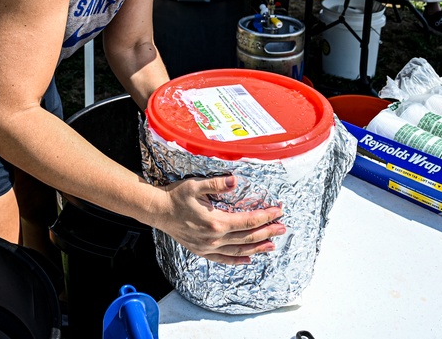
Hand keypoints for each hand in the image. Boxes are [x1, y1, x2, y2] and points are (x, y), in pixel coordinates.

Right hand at [152, 175, 285, 264]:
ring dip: (257, 248)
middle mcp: (214, 238)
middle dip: (267, 232)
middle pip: (247, 237)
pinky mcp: (202, 251)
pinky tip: (248, 259)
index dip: (265, 216)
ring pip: (239, 250)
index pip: (248, 221)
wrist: (158, 211)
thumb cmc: (176, 197)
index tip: (278, 211)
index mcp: (216, 222)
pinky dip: (237, 260)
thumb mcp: (195, 185)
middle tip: (283, 227)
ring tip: (272, 245)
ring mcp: (208, 247)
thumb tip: (234, 180)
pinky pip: (223, 259)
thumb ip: (216, 183)